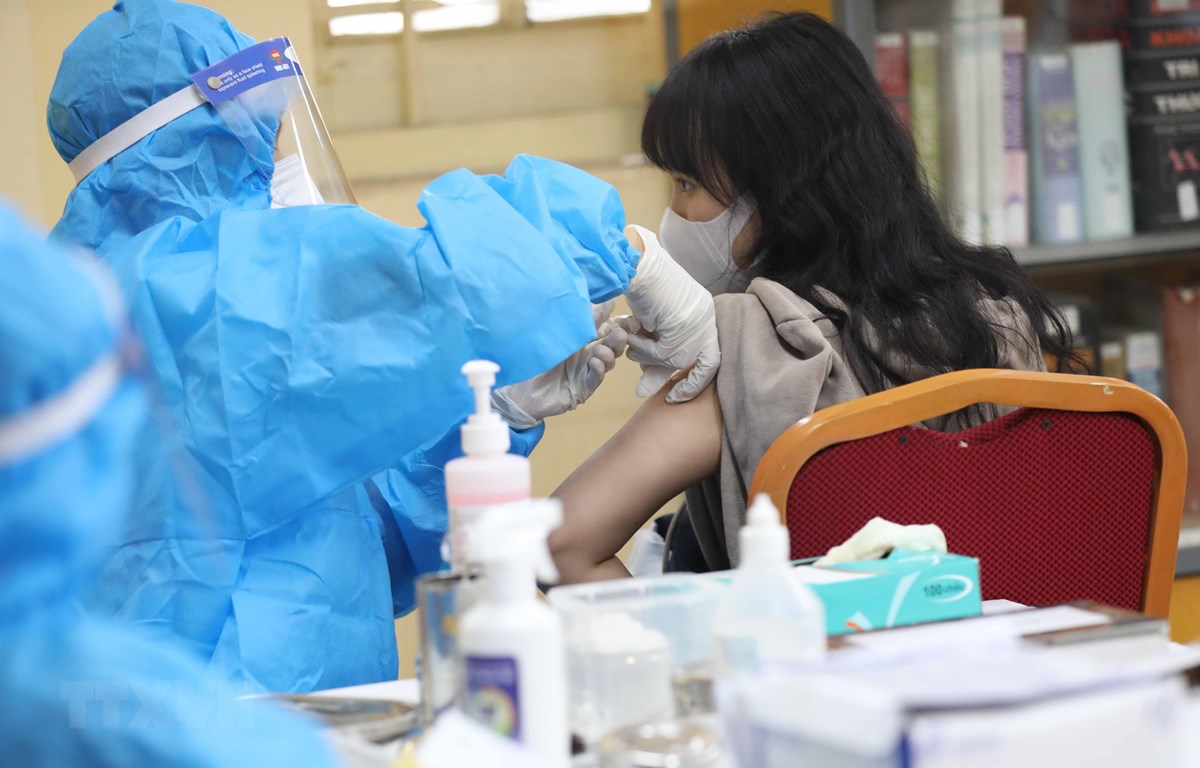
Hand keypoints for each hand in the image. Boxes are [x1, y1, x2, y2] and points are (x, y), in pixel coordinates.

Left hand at [492, 311, 627, 427]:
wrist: (521, 388)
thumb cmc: (536, 356)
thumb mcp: (557, 333)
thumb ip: (581, 318)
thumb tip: (603, 299)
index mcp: (584, 338)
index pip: (608, 328)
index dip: (620, 324)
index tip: (628, 319)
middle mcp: (589, 353)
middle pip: (612, 345)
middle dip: (618, 339)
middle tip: (620, 333)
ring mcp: (586, 372)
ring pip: (607, 362)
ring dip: (607, 354)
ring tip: (600, 350)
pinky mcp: (583, 389)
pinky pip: (594, 379)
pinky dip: (597, 371)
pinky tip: (595, 363)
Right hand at [622, 225, 719, 402]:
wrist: (635, 263)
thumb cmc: (640, 284)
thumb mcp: (655, 320)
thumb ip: (656, 345)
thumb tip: (649, 378)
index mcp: (704, 312)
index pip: (710, 356)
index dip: (695, 379)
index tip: (675, 393)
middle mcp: (706, 318)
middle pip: (701, 363)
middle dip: (671, 380)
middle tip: (644, 392)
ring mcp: (698, 323)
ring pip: (676, 359)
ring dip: (647, 356)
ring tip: (630, 346)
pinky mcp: (683, 326)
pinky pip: (662, 353)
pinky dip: (642, 347)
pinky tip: (631, 334)